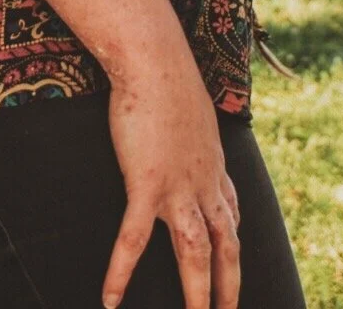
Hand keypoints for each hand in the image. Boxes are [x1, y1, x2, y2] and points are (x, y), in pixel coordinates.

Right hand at [103, 68, 240, 308]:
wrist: (155, 59)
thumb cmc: (166, 73)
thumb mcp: (190, 104)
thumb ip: (190, 125)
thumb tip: (182, 120)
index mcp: (212, 161)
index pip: (230, 210)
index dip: (232, 238)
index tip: (232, 256)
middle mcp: (204, 180)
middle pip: (225, 242)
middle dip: (229, 282)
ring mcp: (179, 186)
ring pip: (196, 251)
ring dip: (198, 292)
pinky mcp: (147, 184)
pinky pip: (135, 239)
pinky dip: (121, 272)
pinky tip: (110, 300)